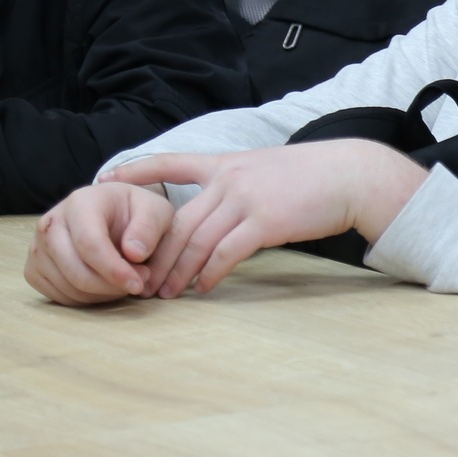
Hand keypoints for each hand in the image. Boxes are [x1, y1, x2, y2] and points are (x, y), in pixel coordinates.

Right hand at [25, 180, 175, 304]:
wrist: (110, 212)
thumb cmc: (134, 212)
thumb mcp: (155, 210)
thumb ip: (149, 227)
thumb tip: (134, 253)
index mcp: (80, 202)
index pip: (89, 243)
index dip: (114, 270)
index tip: (138, 283)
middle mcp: (51, 223)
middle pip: (75, 271)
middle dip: (110, 286)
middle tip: (139, 282)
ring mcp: (37, 247)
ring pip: (67, 287)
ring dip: (102, 294)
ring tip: (125, 280)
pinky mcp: (33, 268)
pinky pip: (57, 296)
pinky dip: (85, 299)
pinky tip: (105, 286)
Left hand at [109, 141, 427, 298]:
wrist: (351, 175)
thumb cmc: (314, 177)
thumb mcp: (269, 169)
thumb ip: (240, 185)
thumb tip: (221, 210)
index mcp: (228, 164)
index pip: (172, 163)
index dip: (138, 170)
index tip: (106, 179)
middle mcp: (230, 179)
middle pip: (179, 221)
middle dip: (156, 254)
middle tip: (140, 279)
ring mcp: (246, 199)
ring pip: (196, 241)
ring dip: (178, 272)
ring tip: (166, 293)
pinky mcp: (264, 221)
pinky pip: (226, 253)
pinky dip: (210, 273)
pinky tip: (204, 288)